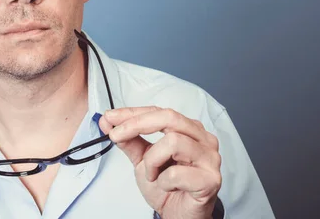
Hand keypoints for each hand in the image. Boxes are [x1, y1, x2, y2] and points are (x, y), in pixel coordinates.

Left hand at [99, 106, 221, 218]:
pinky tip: (167, 186)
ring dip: (152, 160)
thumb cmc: (168, 186)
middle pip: (169, 117)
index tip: (109, 118)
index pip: (158, 112)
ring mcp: (209, 158)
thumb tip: (108, 121)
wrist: (179, 215)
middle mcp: (203, 139)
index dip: (132, 113)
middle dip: (137, 124)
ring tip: (151, 175)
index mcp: (188, 129)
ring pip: (173, 142)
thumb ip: (128, 140)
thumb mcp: (143, 159)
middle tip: (116, 136)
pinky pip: (177, 173)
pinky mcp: (211, 179)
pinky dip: (163, 181)